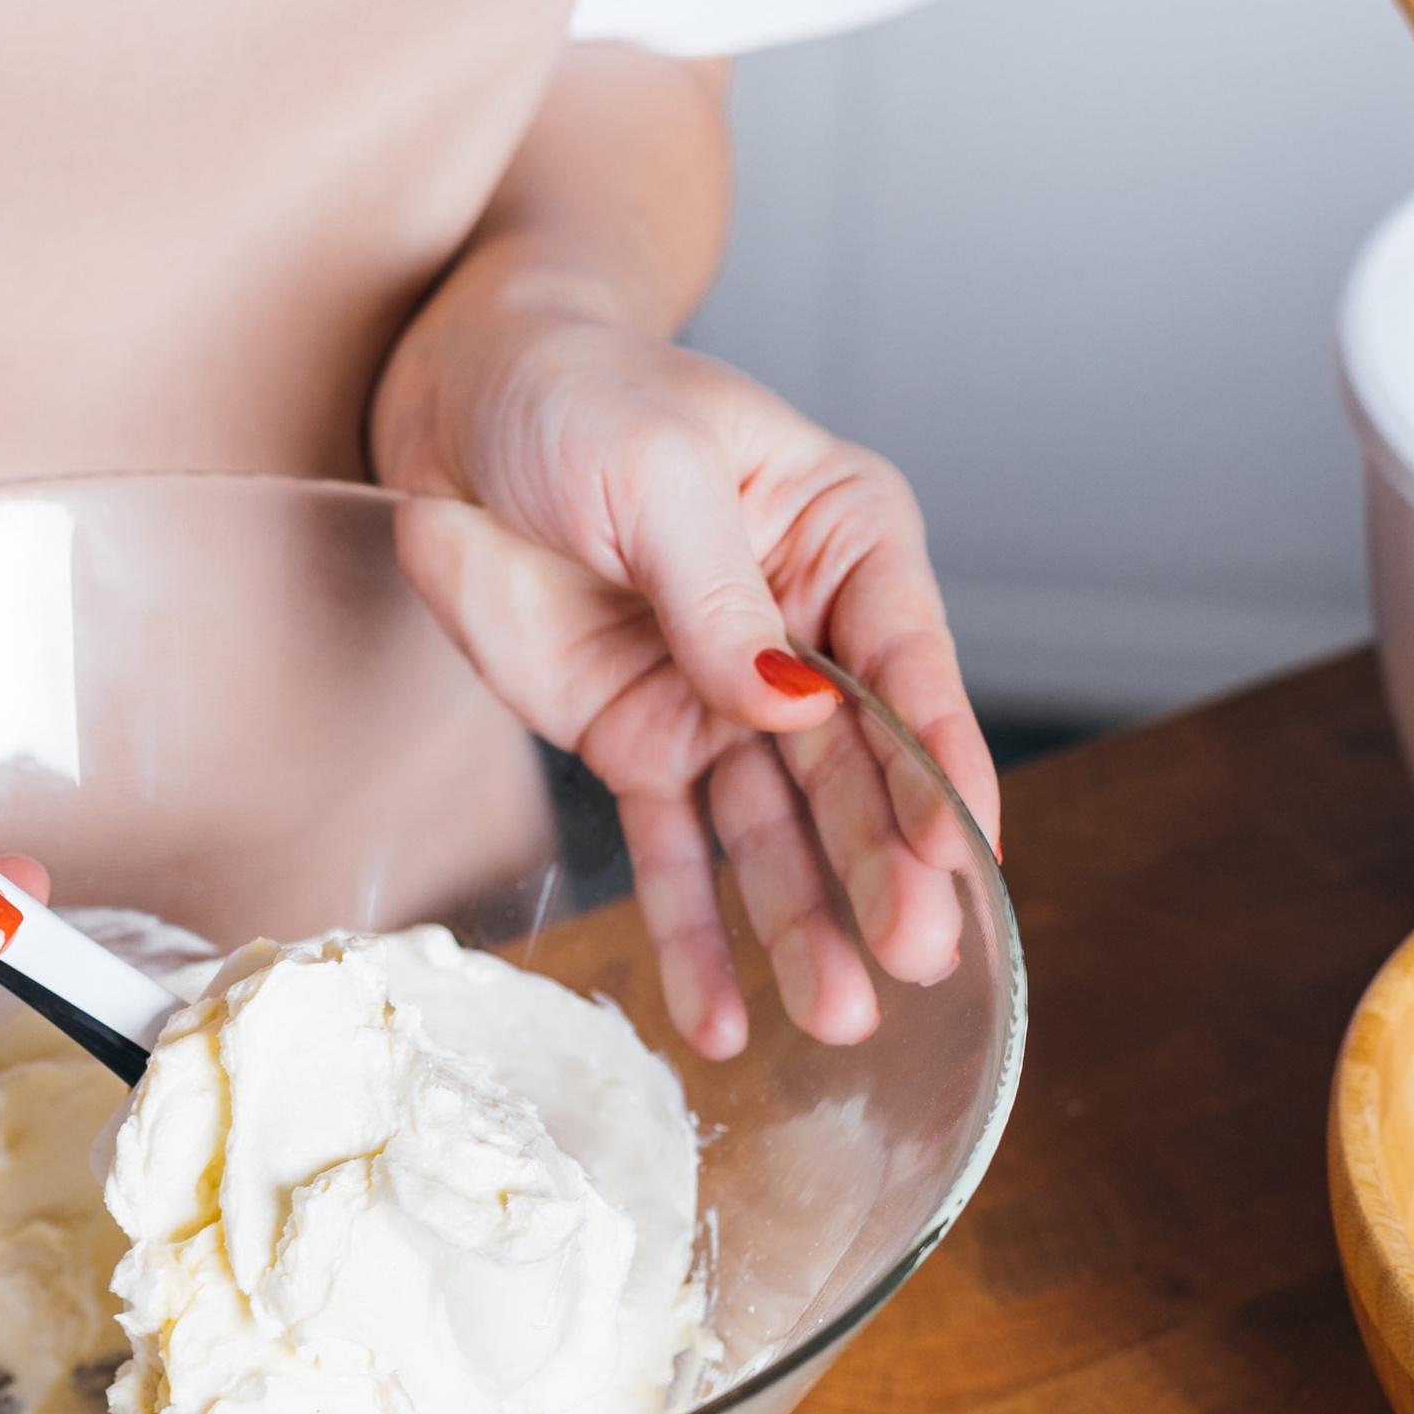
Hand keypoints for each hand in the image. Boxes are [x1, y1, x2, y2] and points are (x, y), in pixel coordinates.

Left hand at [375, 308, 997, 1058]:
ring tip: (840, 1019)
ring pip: (780, 833)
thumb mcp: (654, 468)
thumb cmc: (574, 392)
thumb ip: (719, 594)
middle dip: (888, 869)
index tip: (962, 855)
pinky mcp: (640, 742)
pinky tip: (722, 1021)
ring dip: (808, 926)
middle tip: (914, 959)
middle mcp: (801, 630)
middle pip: (859, 770)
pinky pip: (675, 854)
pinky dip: (695, 938)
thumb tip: (792, 704)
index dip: (939, 765)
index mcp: (843, 537)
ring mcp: (720, 699)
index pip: (911, 665)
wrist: (451, 402)